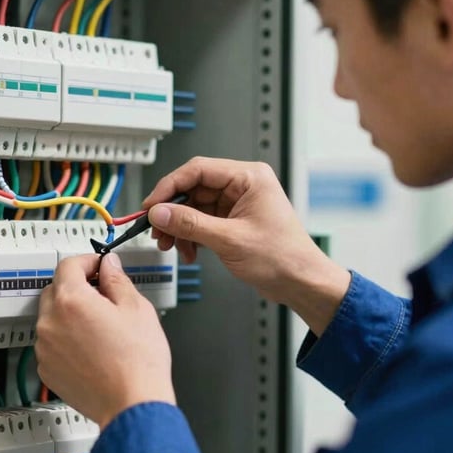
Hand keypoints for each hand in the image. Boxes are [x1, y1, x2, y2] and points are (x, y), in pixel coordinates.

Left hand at [35, 253, 175, 428]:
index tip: (99, 266)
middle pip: (56, 290)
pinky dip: (66, 340)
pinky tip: (92, 349)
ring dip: (70, 315)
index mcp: (71, 301)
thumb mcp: (136, 308)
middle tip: (103, 296)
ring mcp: (45, 348)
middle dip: (77, 287)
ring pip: (52, 318)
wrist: (132, 406)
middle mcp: (51, 322)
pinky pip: (52, 344)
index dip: (87, 261)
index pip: (68, 265)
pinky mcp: (47, 370)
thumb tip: (108, 265)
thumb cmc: (138, 363)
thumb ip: (116, 279)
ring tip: (101, 328)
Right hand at [144, 157, 349, 334]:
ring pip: (194, 207)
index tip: (151, 205)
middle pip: (193, 188)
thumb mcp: (229, 240)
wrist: (301, 282)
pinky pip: (201, 221)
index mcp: (249, 177)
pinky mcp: (232, 220)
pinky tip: (188, 251)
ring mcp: (237, 203)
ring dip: (179, 227)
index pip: (197, 170)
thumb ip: (190, 224)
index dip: (169, 186)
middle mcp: (242, 185)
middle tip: (156, 228)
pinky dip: (190, 236)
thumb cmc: (283, 258)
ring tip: (170, 245)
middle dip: (172, 212)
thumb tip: (160, 212)